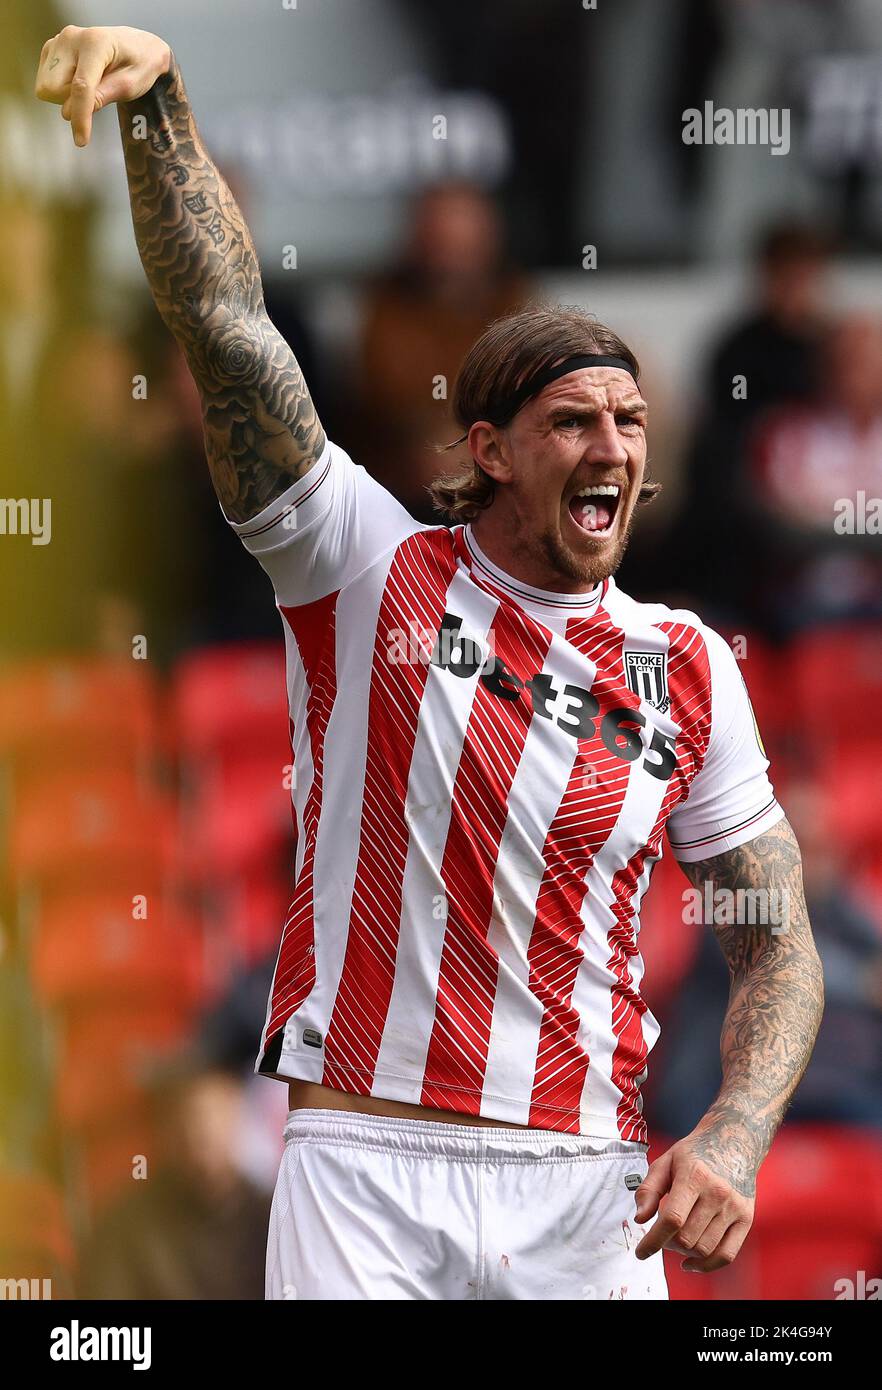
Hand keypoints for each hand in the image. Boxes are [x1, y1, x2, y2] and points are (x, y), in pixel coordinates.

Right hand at [35, 25, 170, 146]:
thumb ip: (102, 97)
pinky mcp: (52, 47)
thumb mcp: (130, 85)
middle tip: (96, 97)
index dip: (80, 116)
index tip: (81, 141)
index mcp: (95, 43)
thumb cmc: (139, 64)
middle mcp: (71, 37)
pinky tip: (77, 81)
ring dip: (65, 96)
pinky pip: (45, 80)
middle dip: (72, 102)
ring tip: (89, 87)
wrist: (139, 46)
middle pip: (54, 88)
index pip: (80, 86)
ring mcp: (59, 41)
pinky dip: (60, 88)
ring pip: (46, 86)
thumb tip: (67, 112)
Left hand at [633, 1133, 754, 1272]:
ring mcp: (734, 1207)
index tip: (641, 1252)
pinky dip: (706, 1265)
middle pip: (686, 1238)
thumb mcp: (665, 1161)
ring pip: (703, 1249)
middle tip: (662, 1234)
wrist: (735, 1141)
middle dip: (667, 1243)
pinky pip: (726, 1255)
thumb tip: (640, 1219)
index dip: (653, 1241)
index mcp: (694, 1176)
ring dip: (684, 1253)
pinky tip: (691, 1262)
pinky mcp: (746, 1218)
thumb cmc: (695, 1152)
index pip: (672, 1219)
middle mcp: (717, 1193)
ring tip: (676, 1240)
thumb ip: (649, 1189)